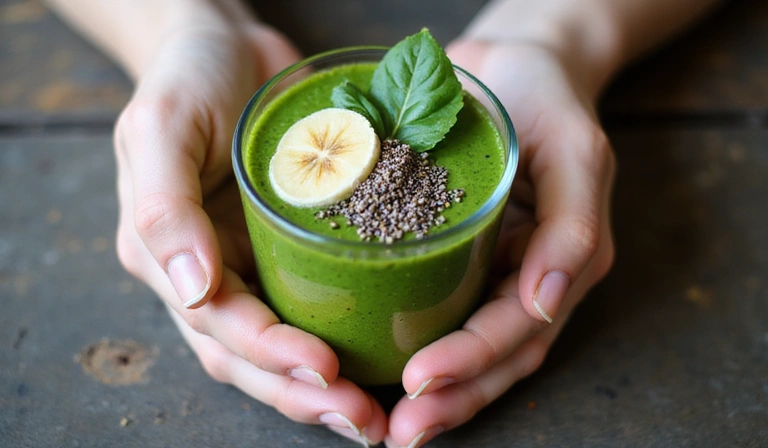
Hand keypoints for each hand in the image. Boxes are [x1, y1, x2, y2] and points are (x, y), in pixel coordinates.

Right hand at [113, 23, 387, 444]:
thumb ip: (165, 209)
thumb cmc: (186, 78)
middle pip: (251, 355)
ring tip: (373, 416)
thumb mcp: (161, 127)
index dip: (270, 354)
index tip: (326, 368)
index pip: (219, 324)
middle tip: (361, 421)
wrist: (224, 45)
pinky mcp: (289, 247)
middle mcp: (208, 273)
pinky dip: (344, 337)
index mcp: (167, 257)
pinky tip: (381, 358)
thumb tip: (193, 290)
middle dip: (302, 393)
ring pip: (282, 345)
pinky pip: (315, 303)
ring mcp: (249, 264)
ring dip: (324, 386)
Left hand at [385, 40, 615, 446]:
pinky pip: (429, 305)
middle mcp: (522, 277)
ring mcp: (486, 268)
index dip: (472, 362)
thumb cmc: (547, 99)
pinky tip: (372, 365)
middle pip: (491, 357)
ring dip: (430, 390)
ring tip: (386, 425)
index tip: (419, 382)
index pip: (516, 331)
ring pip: (460, 344)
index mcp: (558, 265)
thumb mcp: (575, 152)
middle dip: (450, 398)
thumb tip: (549, 301)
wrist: (512, 61)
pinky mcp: (448, 251)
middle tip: (400, 432)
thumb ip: (573, 227)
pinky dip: (407, 341)